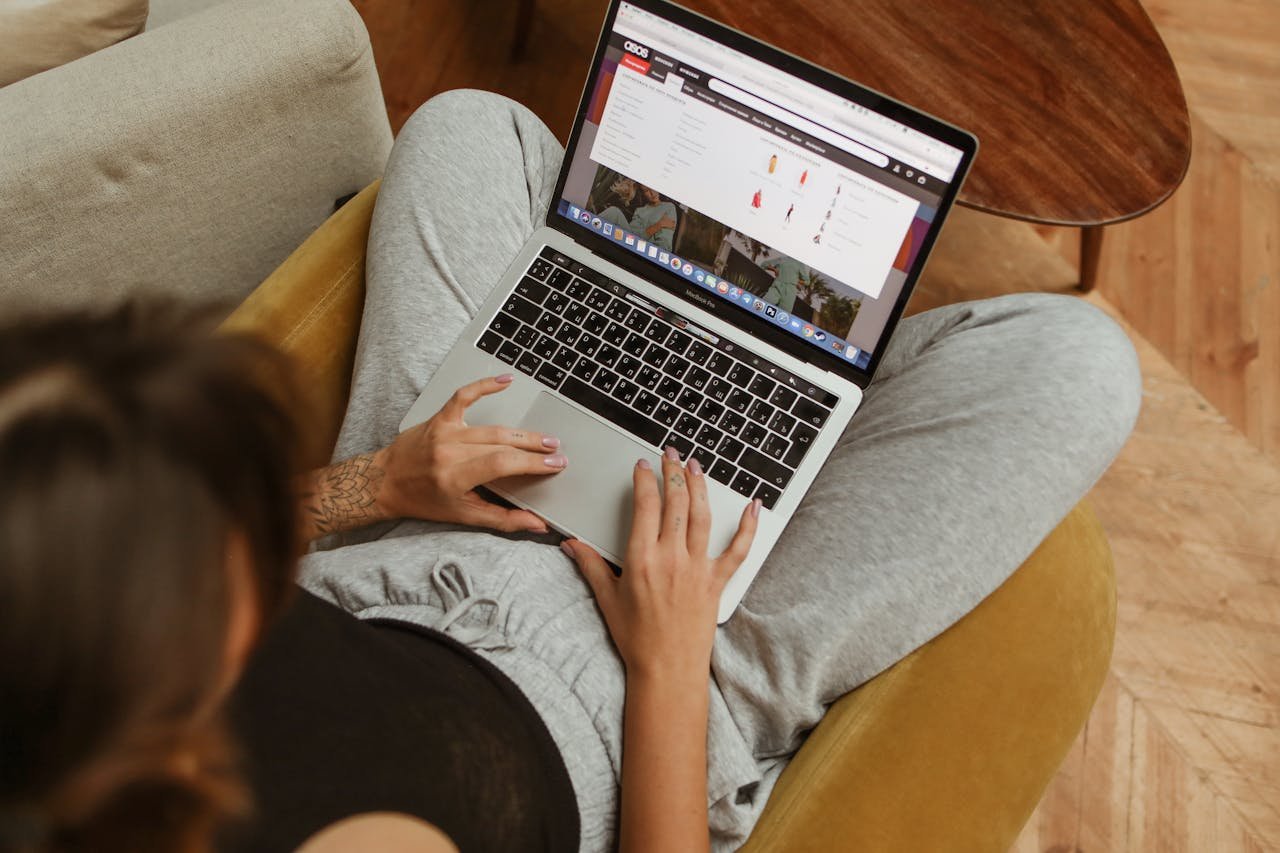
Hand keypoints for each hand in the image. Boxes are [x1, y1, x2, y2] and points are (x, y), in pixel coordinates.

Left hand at [375, 374, 564, 532]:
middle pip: (502, 444)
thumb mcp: (463, 516)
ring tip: (544, 438)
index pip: (502, 463)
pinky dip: (485, 386)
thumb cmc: (422, 501)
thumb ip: (503, 520)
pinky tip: (505, 380)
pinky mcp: (439, 418)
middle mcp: (449, 451)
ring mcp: (444, 431)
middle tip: (557, 452)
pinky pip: (463, 396)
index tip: (554, 466)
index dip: (532, 464)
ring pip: (492, 427)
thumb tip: (537, 524)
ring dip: (522, 431)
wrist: (383, 482)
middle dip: (534, 449)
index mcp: (454, 478)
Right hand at [562, 448, 759, 678]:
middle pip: (675, 503)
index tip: (642, 466)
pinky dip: (748, 527)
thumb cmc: (637, 639)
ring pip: (702, 516)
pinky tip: (753, 506)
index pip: (645, 506)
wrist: (667, 670)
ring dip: (700, 486)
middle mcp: (671, 558)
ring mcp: (698, 568)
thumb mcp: (607, 600)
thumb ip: (590, 566)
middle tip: (670, 455)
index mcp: (641, 559)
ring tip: (696, 466)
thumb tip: (571, 545)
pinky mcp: (717, 582)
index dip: (644, 480)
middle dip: (672, 472)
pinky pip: (738, 549)